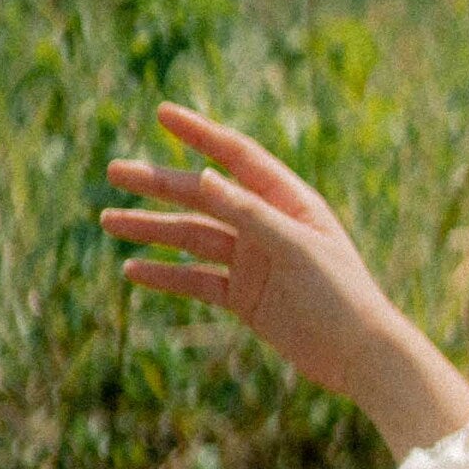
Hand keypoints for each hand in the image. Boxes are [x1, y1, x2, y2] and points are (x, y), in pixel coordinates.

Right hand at [100, 104, 468, 456]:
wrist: (359, 356)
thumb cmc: (339, 294)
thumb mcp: (294, 247)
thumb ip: (248, 213)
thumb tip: (202, 176)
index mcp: (289, 201)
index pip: (237, 157)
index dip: (200, 133)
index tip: (163, 112)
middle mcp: (268, 225)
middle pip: (204, 196)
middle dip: (159, 183)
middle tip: (114, 172)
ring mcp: (255, 261)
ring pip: (193, 237)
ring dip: (152, 229)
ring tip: (108, 221)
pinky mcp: (247, 297)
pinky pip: (197, 280)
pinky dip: (166, 275)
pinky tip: (132, 270)